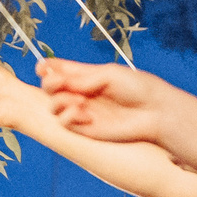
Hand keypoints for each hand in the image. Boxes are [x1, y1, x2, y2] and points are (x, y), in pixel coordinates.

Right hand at [37, 58, 172, 145]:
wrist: (153, 112)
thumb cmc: (137, 87)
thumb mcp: (108, 75)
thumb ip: (82, 78)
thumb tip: (57, 81)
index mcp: (86, 75)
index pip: (59, 70)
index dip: (46, 68)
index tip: (43, 67)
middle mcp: (81, 93)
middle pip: (50, 87)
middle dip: (49, 83)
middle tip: (59, 83)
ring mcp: (81, 111)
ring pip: (53, 106)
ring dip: (61, 101)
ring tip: (81, 102)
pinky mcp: (84, 129)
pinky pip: (64, 123)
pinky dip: (70, 117)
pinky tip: (86, 116)